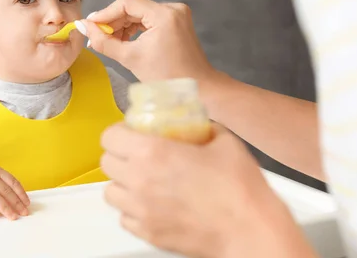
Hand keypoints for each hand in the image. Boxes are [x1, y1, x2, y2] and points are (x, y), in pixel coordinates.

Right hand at [80, 0, 214, 81]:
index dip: (106, 12)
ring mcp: (176, 14)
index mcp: (164, 15)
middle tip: (96, 37)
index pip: (127, 1)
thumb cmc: (167, 78)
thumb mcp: (130, 59)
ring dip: (123, 25)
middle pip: (133, 6)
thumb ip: (103, 42)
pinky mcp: (176, 21)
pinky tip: (125, 41)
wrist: (198, 88)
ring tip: (111, 43)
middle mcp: (173, 9)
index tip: (91, 25)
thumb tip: (84, 27)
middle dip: (113, 21)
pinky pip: (149, 19)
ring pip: (139, 12)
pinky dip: (135, 28)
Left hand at [100, 124, 316, 257]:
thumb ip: (202, 127)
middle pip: (106, 163)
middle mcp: (139, 181)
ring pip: (110, 192)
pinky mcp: (148, 233)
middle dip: (119, 155)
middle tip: (137, 154)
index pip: (110, 137)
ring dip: (122, 183)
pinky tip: (152, 204)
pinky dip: (132, 210)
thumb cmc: (239, 187)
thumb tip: (196, 123)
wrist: (250, 231)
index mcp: (152, 152)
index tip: (131, 133)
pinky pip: (124, 218)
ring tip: (142, 181)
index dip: (119, 132)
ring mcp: (141, 210)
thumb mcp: (223, 141)